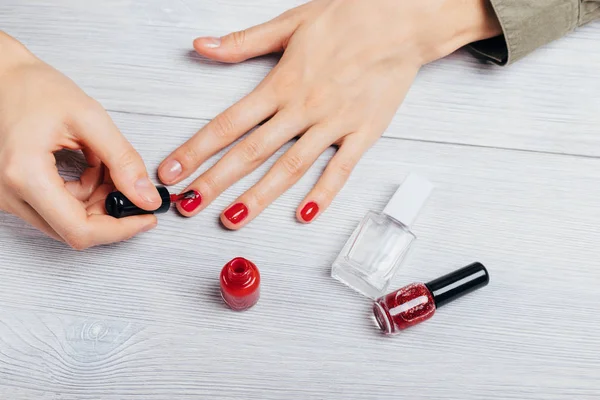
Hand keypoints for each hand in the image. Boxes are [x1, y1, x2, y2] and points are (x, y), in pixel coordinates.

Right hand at [0, 32, 160, 248]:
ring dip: (98, 201)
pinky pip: (57, 209)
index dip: (120, 229)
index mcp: (26, 175)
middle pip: (75, 229)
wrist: (1, 77)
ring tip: (107, 166)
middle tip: (132, 187)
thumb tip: (146, 196)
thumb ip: (123, 160)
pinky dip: (84, 194)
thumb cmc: (34, 88)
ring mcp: (10, 196)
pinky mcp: (15, 193)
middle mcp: (11, 194)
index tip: (146, 218)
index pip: (80, 229)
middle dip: (111, 212)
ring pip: (68, 221)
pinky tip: (92, 169)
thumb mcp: (90, 119)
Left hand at [159, 0, 500, 227]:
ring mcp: (334, 123)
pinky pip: (342, 169)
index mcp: (281, 82)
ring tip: (233, 219)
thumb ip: (243, 43)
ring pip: (291, 166)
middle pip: (252, 152)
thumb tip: (201, 47)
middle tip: (190, 206)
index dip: (196, 150)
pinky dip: (324, 193)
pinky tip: (305, 215)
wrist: (404, 18)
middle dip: (216, 182)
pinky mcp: (363, 132)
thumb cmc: (350, 16)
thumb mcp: (291, 22)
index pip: (228, 123)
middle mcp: (303, 107)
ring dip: (260, 196)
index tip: (172, 171)